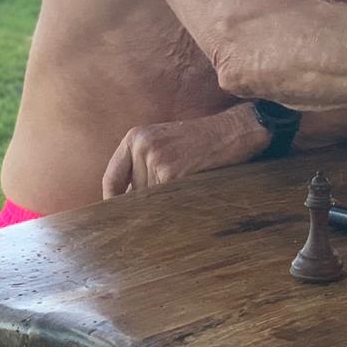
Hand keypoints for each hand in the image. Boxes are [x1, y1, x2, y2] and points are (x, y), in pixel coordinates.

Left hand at [102, 104, 267, 197]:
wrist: (234, 131)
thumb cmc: (203, 141)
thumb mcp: (165, 142)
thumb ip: (143, 165)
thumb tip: (124, 202)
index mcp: (135, 137)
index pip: (112, 178)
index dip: (113, 200)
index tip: (118, 215)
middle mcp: (141, 146)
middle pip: (133, 191)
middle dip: (149, 200)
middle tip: (170, 199)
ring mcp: (155, 159)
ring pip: (148, 199)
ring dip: (164, 203)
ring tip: (187, 190)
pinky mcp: (171, 173)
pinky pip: (165, 201)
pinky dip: (175, 204)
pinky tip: (191, 194)